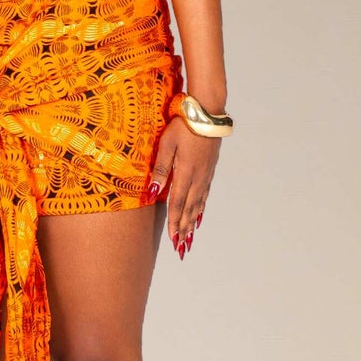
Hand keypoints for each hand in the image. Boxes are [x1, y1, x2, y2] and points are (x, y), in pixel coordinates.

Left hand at [147, 116, 219, 256]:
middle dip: (183, 229)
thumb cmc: (183, 126)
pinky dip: (201, 208)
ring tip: (189, 237)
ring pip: (198, 204)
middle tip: (181, 246)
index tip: (173, 239)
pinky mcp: (209, 169)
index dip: (174, 223)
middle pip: (189, 209)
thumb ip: (159, 169)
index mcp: (185, 173)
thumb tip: (151, 192)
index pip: (177, 204)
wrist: (208, 114)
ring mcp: (205, 174)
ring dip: (192, 222)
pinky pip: (205, 194)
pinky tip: (199, 214)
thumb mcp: (167, 144)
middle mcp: (197, 177)